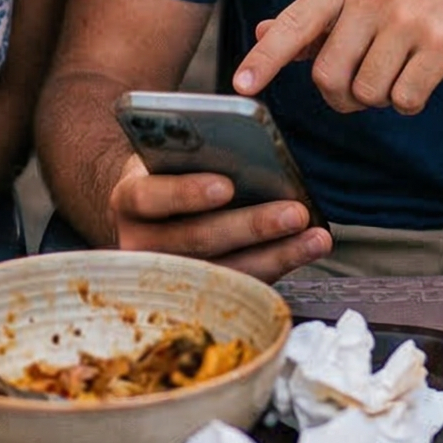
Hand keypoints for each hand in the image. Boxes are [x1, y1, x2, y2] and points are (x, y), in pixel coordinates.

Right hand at [110, 153, 331, 283]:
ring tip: (315, 236)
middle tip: (295, 212)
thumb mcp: (168, 154)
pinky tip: (306, 248)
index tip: (226, 185)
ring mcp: (167, 277)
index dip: (187, 193)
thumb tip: (244, 148)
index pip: (151, 197)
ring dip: (277, 253)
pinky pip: (240, 285)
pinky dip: (278, 265)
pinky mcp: (196, 293)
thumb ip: (192, 152)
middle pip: (197, 239)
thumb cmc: (167, 172)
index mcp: (127, 201)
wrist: (147, 211)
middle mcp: (139, 245)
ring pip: (223, 270)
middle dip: (251, 225)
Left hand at [236, 0, 442, 115]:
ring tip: (399, 71)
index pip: (294, 24)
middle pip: (329, 76)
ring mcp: (408, 20)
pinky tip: (424, 76)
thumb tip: (262, 31)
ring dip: (379, 99)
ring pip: (368, 93)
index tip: (241, 85)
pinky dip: (410, 101)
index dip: (265, 58)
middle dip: (342, 97)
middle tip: (362, 88)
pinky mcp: (441, 46)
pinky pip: (405, 101)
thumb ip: (315, 20)